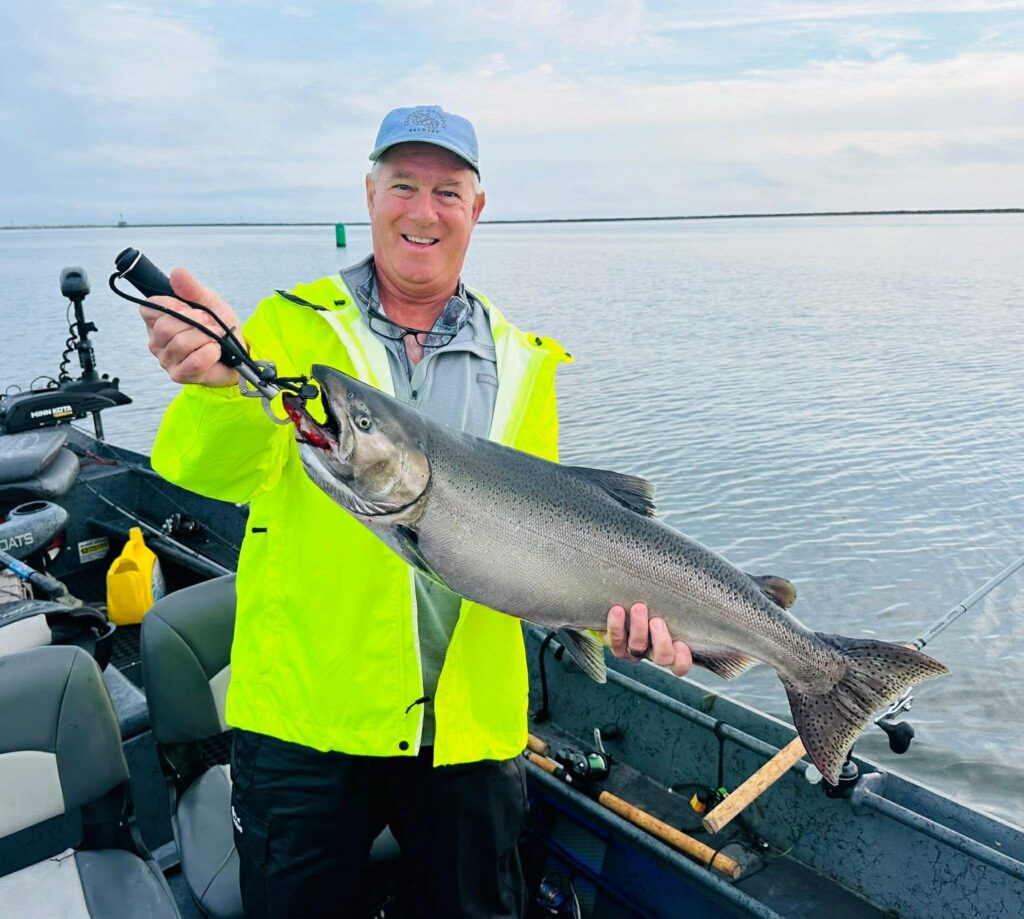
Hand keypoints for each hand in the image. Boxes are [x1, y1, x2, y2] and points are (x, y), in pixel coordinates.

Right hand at [140, 267, 243, 386]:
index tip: (194, 309)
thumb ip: (193, 288)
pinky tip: (216, 351)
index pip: (151, 307)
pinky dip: (210, 352)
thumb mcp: (209, 302)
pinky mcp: (180, 375)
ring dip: (207, 337)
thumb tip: (177, 273)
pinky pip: (194, 361)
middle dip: (197, 322)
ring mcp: (166, 360)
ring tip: (216, 337)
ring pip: (180, 343)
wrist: (238, 353)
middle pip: (166, 326)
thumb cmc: (219, 328)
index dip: (176, 305)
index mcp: (157, 320)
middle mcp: (156, 341)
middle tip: (212, 324)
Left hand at [606, 603, 691, 676]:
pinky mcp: (614, 642)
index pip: (680, 664)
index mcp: (671, 646)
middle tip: (657, 621)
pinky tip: (617, 610)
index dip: (682, 659)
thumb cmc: (655, 601)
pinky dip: (616, 625)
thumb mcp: (670, 602)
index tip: (681, 644)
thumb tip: (699, 588)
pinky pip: (614, 639)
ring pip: (637, 647)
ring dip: (639, 628)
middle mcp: (652, 652)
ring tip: (639, 608)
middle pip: (662, 658)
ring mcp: (632, 649)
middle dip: (661, 640)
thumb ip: (680, 604)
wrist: (621, 598)